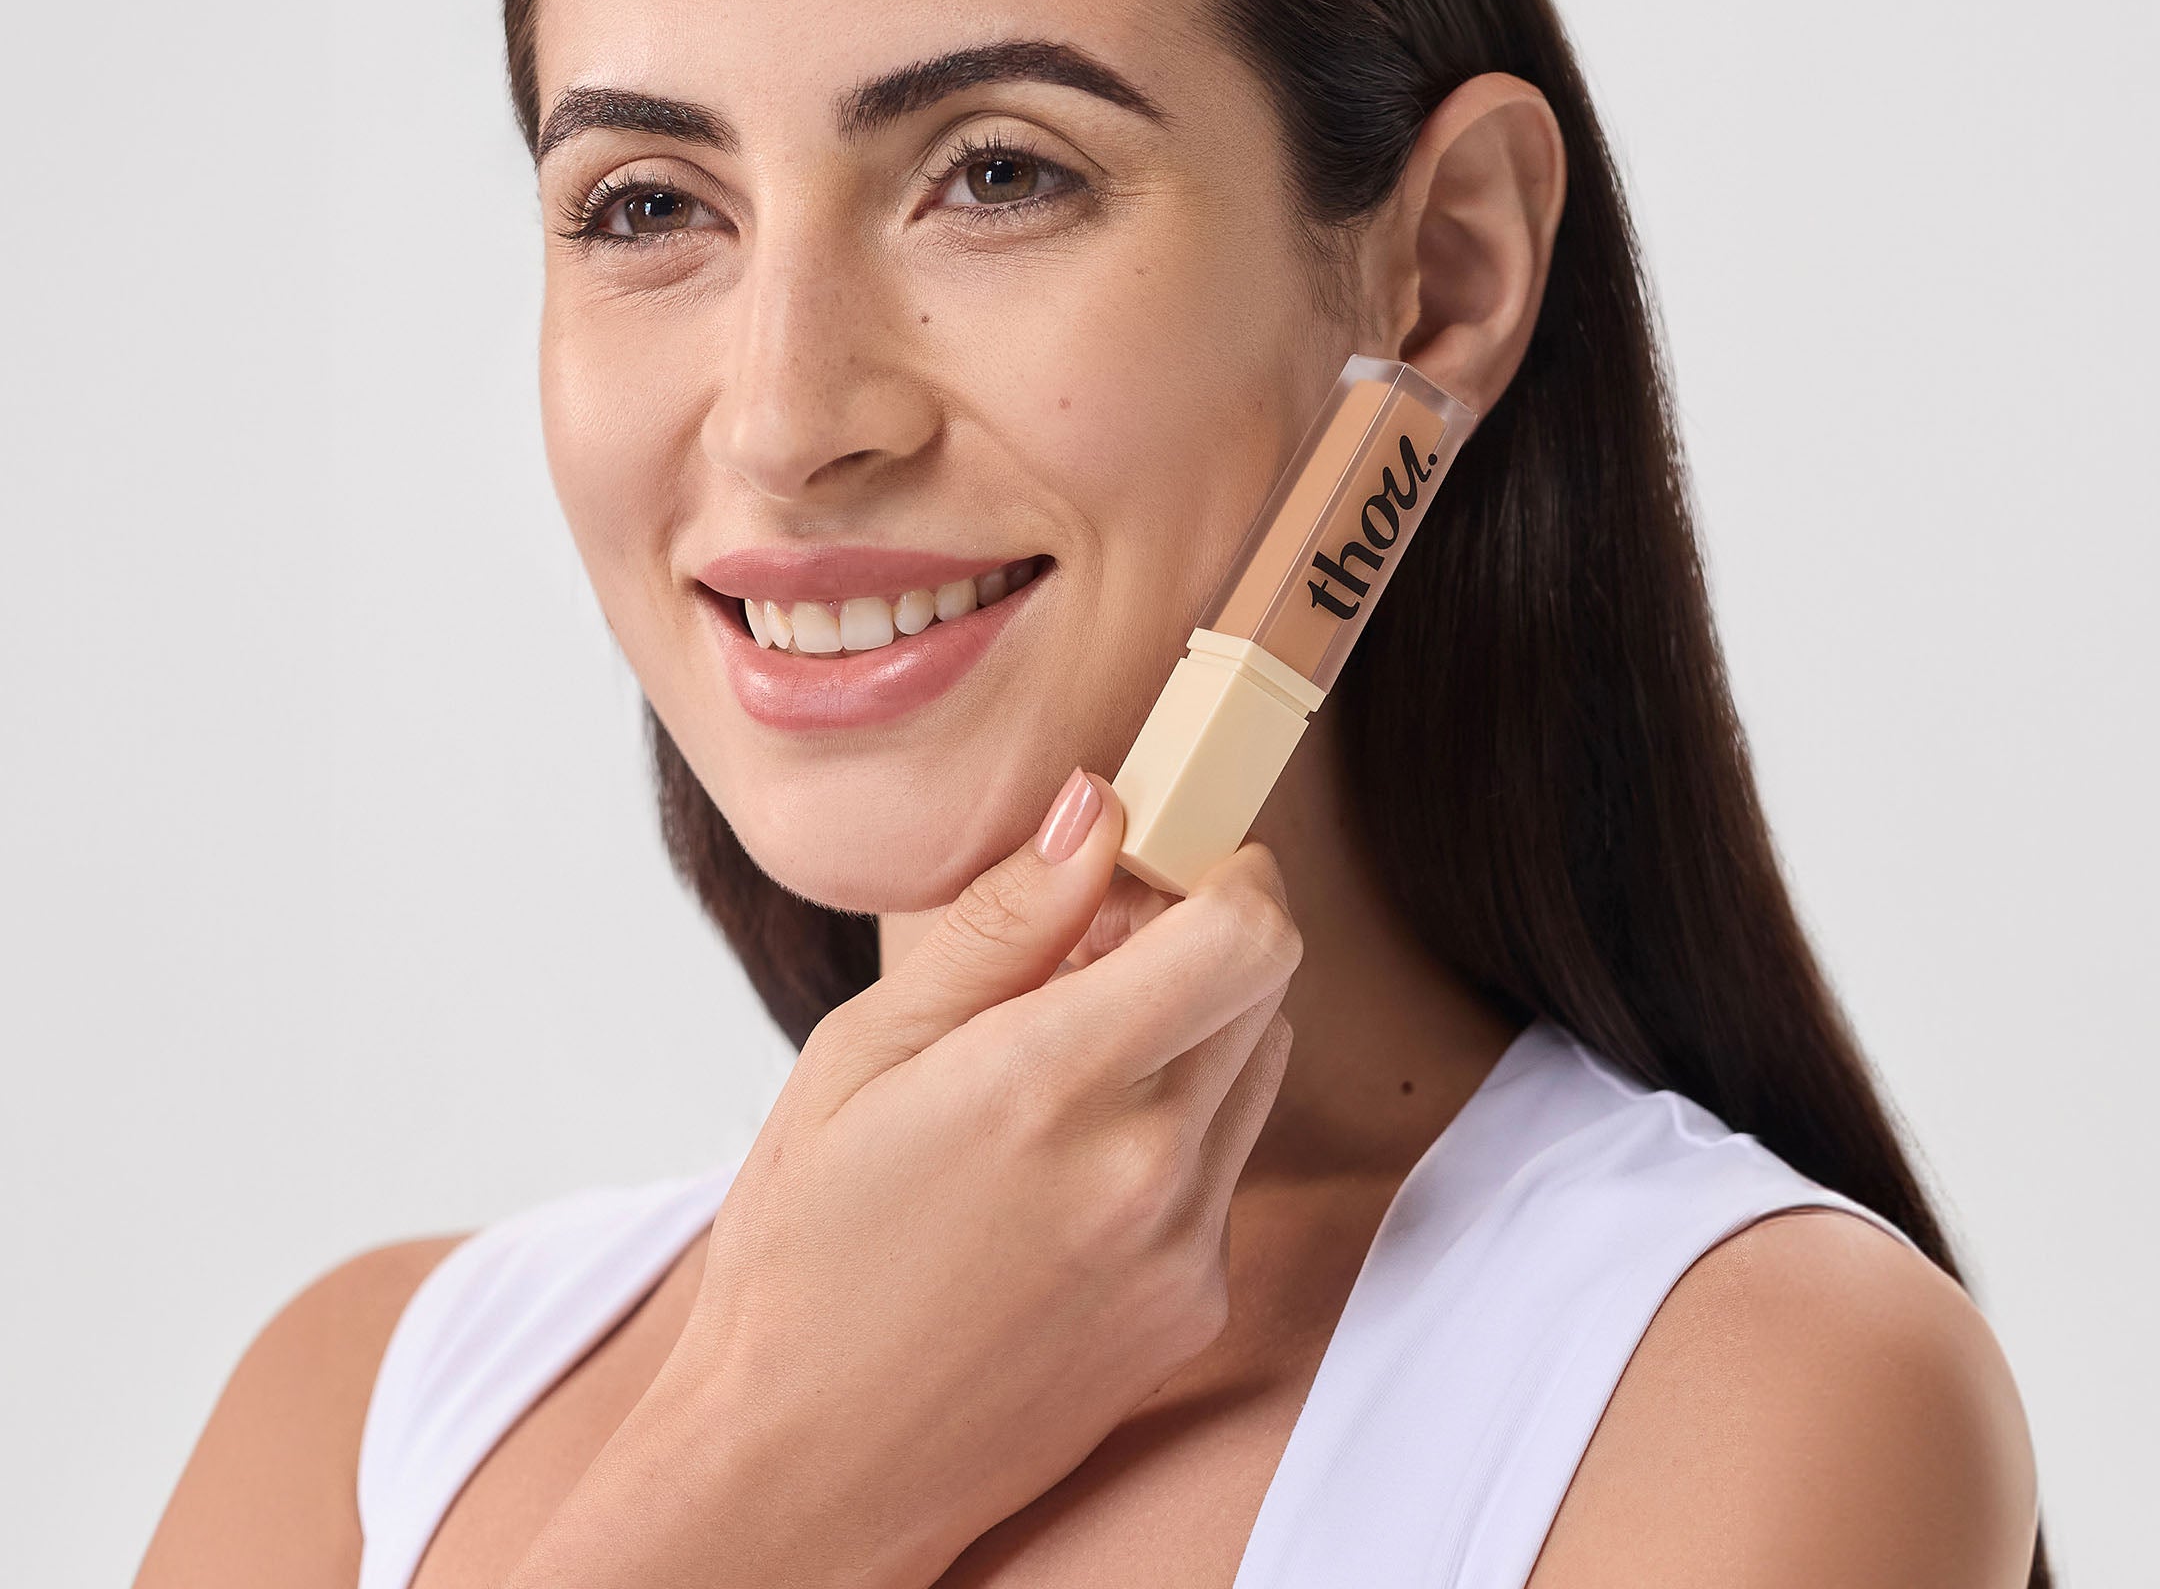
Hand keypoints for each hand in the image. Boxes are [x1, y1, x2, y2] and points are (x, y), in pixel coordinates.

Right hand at [507, 768, 1298, 1588]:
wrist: (807, 1466)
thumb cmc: (806, 1249)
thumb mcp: (865, 1052)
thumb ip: (1002, 924)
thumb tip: (1095, 811)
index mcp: (1053, 1086)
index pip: (1246, 935)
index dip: (1227, 872)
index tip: (1164, 862)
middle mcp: (1146, 1171)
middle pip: (1266, 990)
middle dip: (1202, 940)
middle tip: (1093, 948)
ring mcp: (1183, 1252)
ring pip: (1257, 1072)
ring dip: (1198, 1030)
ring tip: (1068, 1058)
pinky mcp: (1193, 1310)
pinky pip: (1229, 1168)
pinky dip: (1180, 1129)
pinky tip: (1071, 1160)